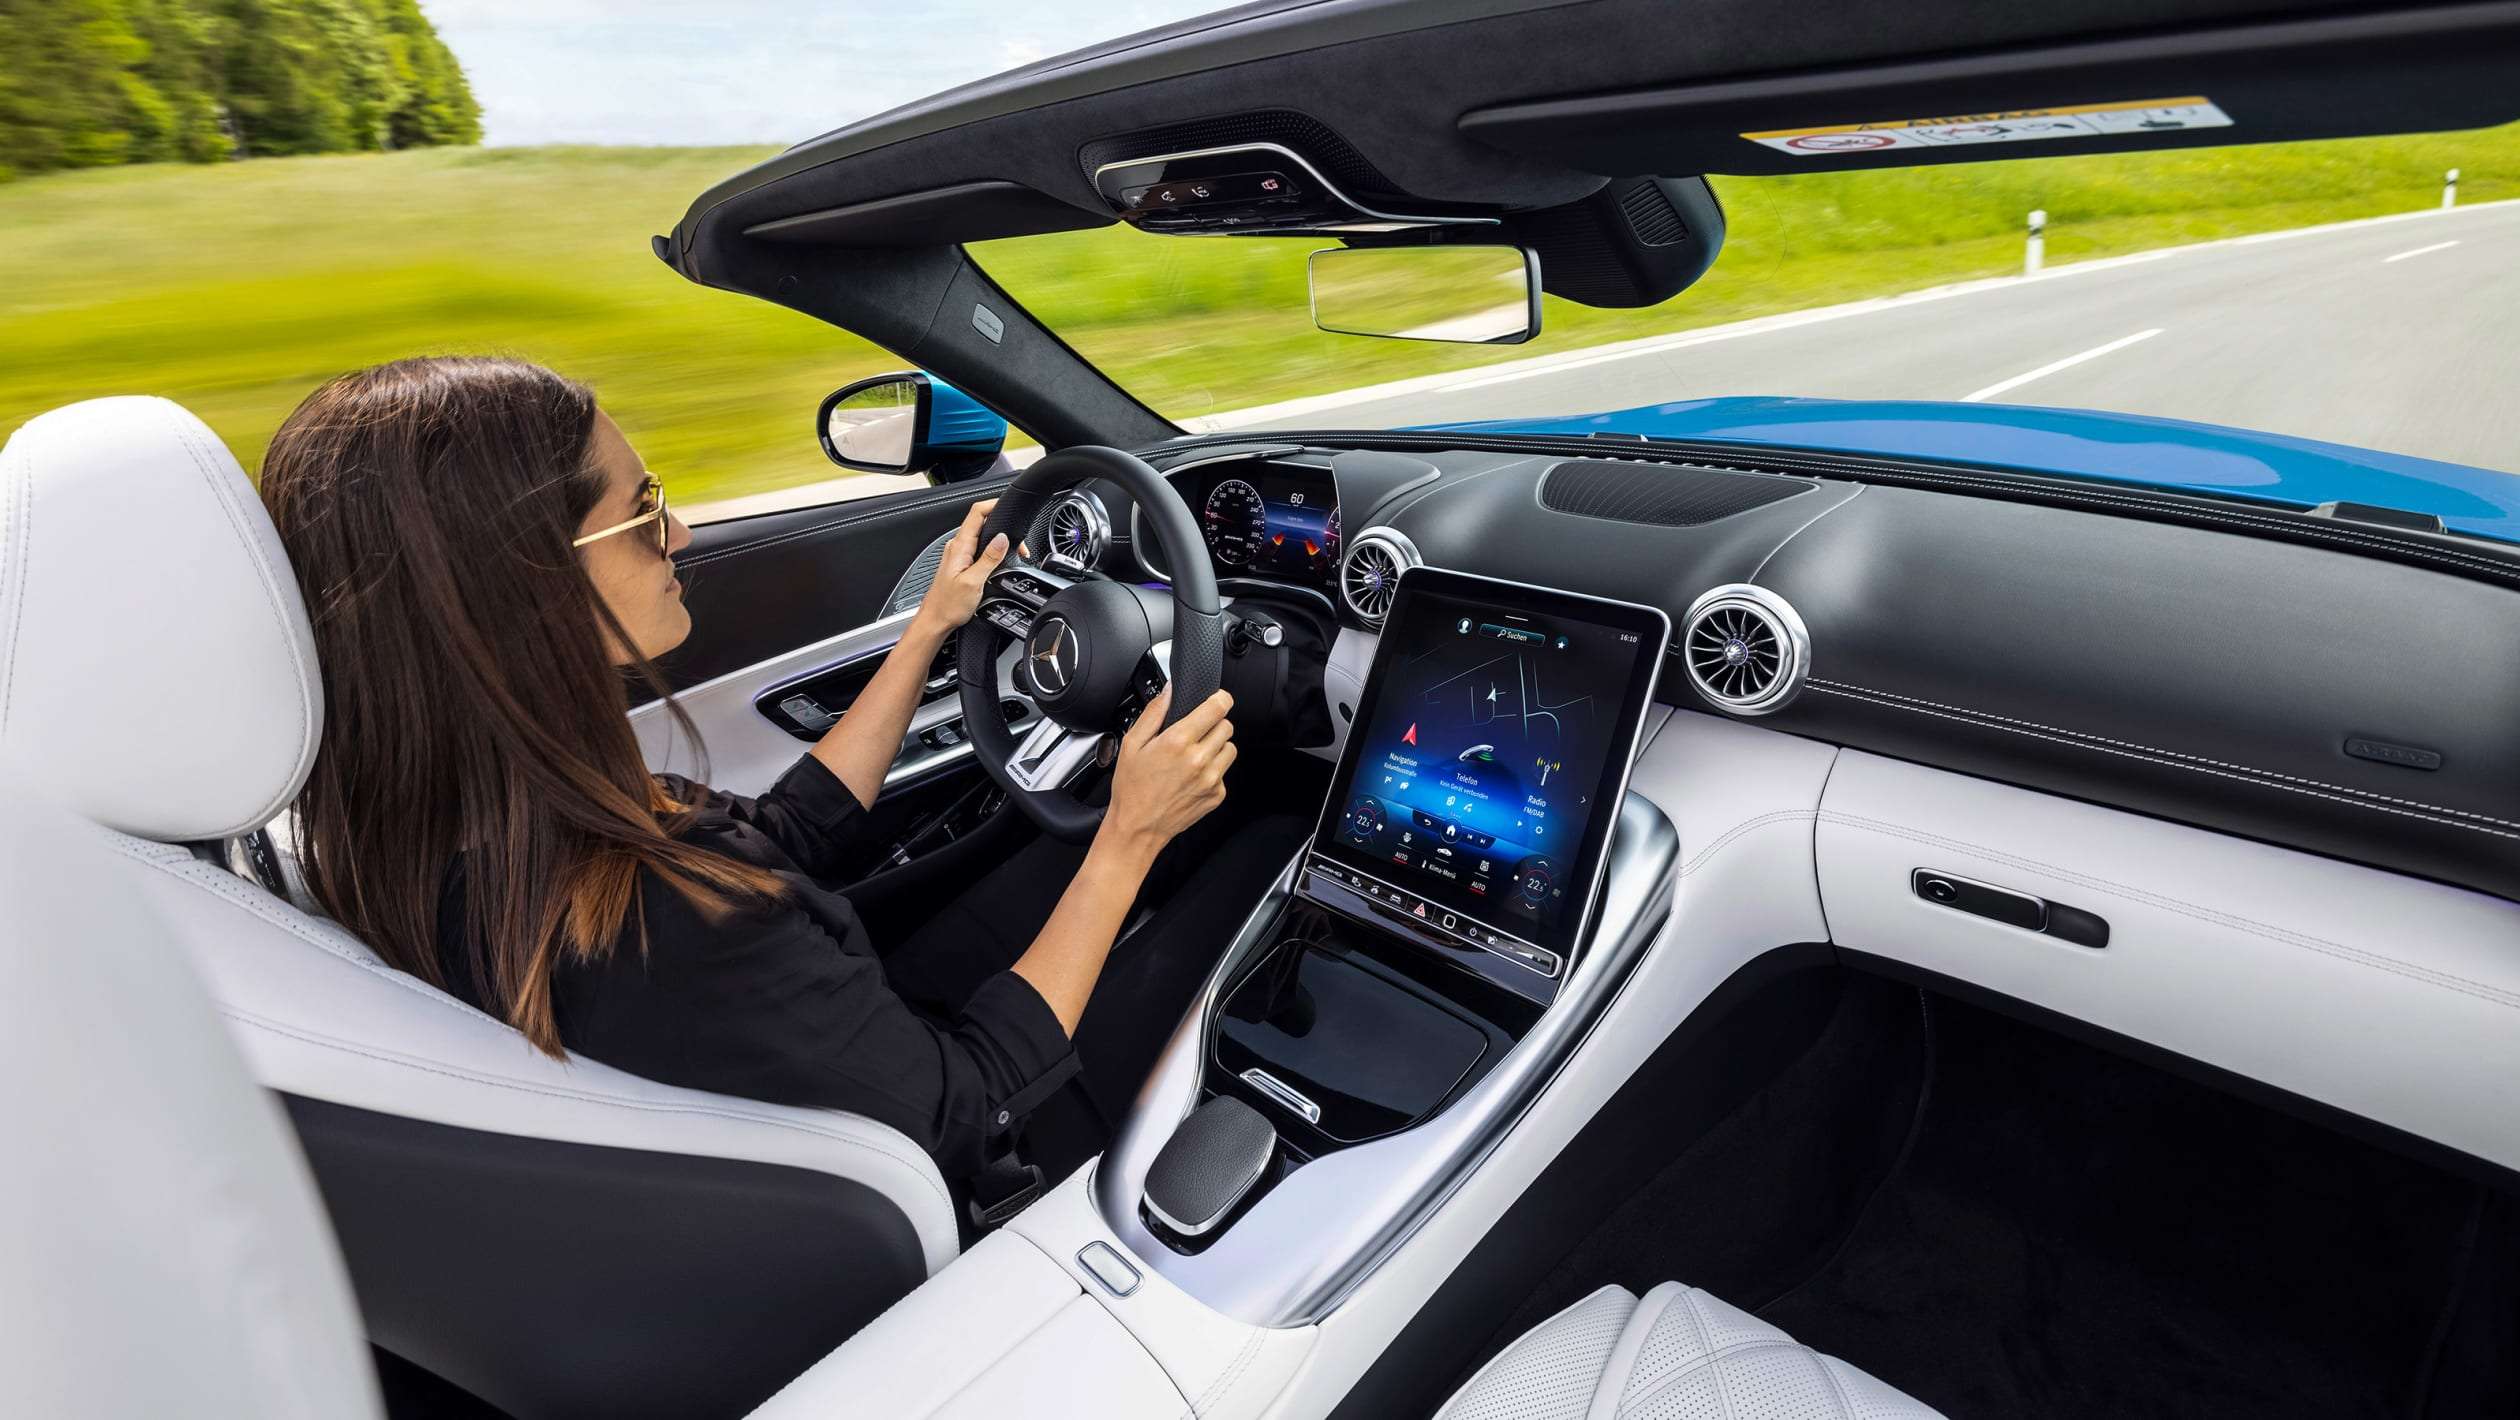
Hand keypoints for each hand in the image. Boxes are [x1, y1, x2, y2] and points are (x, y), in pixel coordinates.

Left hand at [912, 498, 1011, 634]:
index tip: (1008, 507)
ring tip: (1014, 551)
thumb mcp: (973, 582)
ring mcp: (959, 554)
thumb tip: (1003, 539)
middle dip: (1003, 526)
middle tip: (1019, 542)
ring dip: (999, 540)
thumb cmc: (948, 605)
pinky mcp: (962, 563)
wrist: (935, 621)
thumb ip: (989, 558)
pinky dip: (993, 550)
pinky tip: (1000, 561)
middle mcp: (957, 547)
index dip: (993, 505)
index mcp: (959, 546)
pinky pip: (979, 548)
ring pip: (982, 536)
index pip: (976, 513)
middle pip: (982, 522)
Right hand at [1102, 686, 1233, 858]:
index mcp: (1178, 742)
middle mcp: (1199, 760)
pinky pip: (1224, 772)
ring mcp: (1211, 779)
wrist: (1138, 827)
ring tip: (1194, 754)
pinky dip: (1213, 770)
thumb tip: (1170, 690)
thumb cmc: (1132, 788)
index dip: (1220, 698)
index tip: (1216, 699)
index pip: (1218, 708)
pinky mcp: (1217, 795)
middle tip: (1194, 733)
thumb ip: (1154, 712)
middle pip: (1227, 726)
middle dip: (1213, 724)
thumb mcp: (1132, 744)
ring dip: (1217, 746)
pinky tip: (1193, 776)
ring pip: (1230, 748)